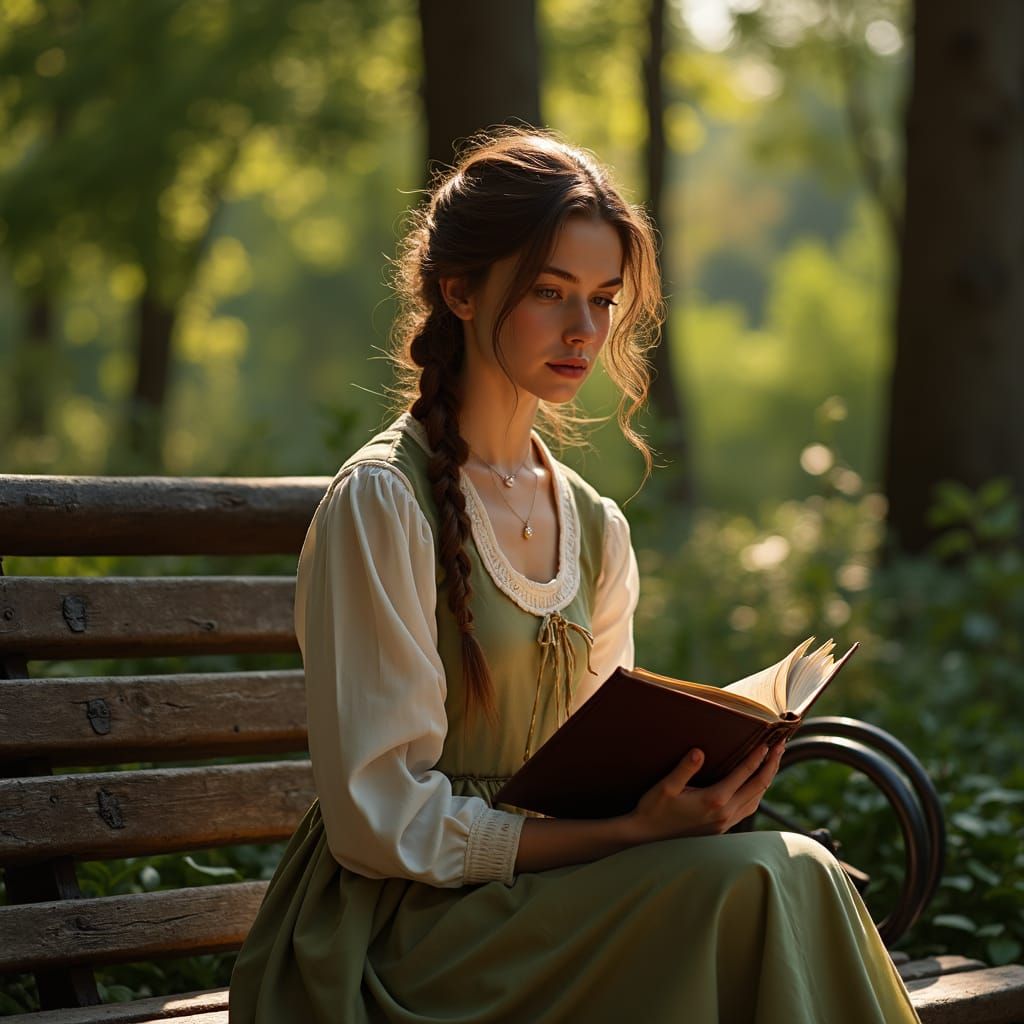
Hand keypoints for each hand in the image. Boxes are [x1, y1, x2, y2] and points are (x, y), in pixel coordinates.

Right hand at [624, 739, 785, 843]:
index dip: (758, 757)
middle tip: (781, 746)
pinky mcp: (721, 829)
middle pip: (758, 787)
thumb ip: (684, 769)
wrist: (647, 838)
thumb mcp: (665, 787)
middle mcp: (724, 813)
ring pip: (756, 800)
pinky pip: (748, 809)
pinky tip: (754, 786)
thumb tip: (699, 751)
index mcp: (714, 800)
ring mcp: (725, 823)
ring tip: (772, 762)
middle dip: (771, 766)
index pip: (744, 775)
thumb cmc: (653, 809)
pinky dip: (757, 793)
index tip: (769, 742)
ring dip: (767, 780)